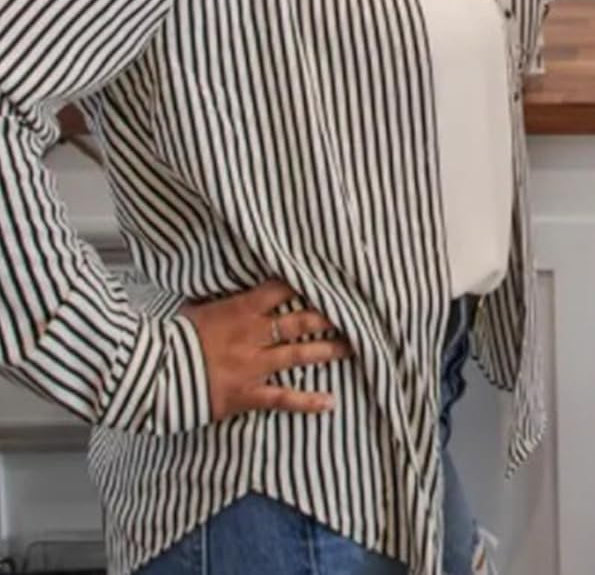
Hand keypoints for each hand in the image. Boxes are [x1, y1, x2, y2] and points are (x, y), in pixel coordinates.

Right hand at [182, 279, 349, 421]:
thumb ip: (221, 298)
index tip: (332, 279)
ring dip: (328, 350)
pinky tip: (328, 402)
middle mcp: (253, 334)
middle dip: (330, 315)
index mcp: (241, 309)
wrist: (151, 374)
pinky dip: (306, 401)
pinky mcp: (246, 394)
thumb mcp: (198, 309)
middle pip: (301, 319)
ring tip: (353, 346)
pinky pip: (282, 397)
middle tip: (355, 312)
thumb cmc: (172, 338)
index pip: (283, 288)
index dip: (309, 282)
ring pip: (299, 353)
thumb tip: (224, 281)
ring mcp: (251, 365)